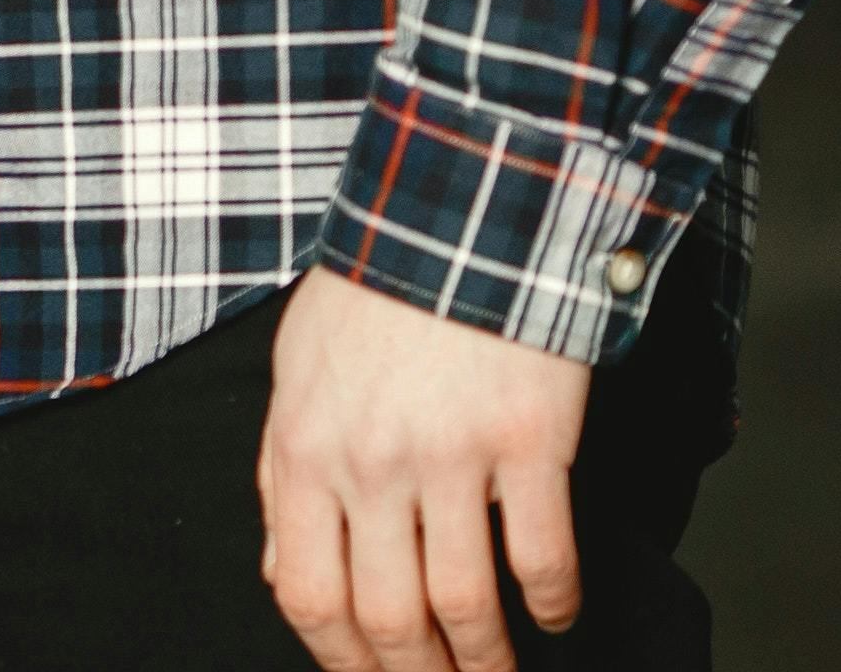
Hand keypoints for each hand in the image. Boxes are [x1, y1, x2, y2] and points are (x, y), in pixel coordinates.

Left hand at [257, 264, 591, 671]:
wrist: (458, 214)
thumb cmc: (374, 294)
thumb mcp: (295, 372)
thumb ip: (283, 472)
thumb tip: (283, 566)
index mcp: (303, 448)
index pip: (307, 593)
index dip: (337, 659)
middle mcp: (370, 464)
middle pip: (387, 618)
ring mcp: (452, 456)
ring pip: (466, 604)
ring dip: (487, 662)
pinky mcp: (529, 444)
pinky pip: (542, 556)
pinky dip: (553, 603)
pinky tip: (556, 615)